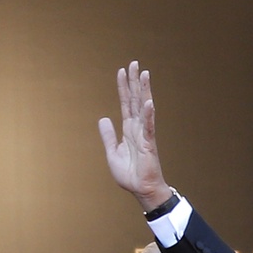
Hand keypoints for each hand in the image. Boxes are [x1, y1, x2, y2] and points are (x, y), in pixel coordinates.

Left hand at [99, 61, 171, 211]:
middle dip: (134, 81)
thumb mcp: (112, 152)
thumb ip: (108, 136)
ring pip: (143, 108)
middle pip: (135, 100)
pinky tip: (148, 102)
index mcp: (128, 130)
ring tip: (144, 74)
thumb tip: (103, 118)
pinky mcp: (149, 144)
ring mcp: (144, 134)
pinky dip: (148, 114)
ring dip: (143, 91)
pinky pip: (149, 127)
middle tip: (134, 63)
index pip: (125, 103)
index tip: (122, 71)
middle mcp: (137, 128)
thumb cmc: (130, 174)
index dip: (123, 87)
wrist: (141, 189)